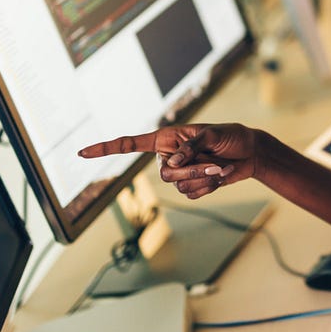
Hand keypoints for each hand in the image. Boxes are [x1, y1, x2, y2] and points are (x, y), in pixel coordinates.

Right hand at [79, 123, 259, 198]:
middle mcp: (167, 157)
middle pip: (165, 174)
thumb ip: (191, 147)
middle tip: (214, 163)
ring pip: (180, 187)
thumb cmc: (230, 137)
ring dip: (204, 178)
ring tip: (220, 167)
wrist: (249, 154)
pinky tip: (220, 176)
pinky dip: (209, 187)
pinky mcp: (191, 187)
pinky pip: (192, 195)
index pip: (130, 144)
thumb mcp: (211, 135)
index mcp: (165, 139)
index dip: (105, 148)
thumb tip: (172, 163)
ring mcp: (179, 174)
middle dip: (191, 171)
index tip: (81, 152)